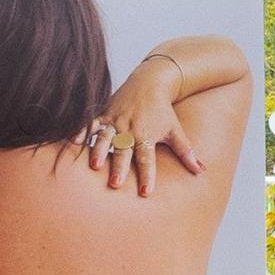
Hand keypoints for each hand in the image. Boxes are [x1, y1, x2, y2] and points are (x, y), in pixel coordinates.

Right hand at [84, 54, 198, 196]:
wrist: (150, 82)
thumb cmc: (164, 111)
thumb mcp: (176, 131)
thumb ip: (186, 152)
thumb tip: (201, 172)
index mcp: (147, 136)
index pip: (148, 159)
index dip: (147, 175)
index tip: (145, 193)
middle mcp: (130, 130)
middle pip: (125, 151)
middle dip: (120, 167)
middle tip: (116, 184)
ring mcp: (115, 121)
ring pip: (105, 138)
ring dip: (99, 151)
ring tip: (93, 166)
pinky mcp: (103, 114)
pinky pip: (90, 123)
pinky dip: (81, 131)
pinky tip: (72, 142)